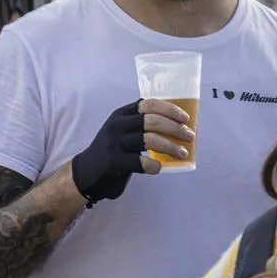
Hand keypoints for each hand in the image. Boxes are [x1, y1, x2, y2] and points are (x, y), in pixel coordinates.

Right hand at [69, 99, 193, 202]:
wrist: (86, 173)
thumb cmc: (113, 150)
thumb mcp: (123, 131)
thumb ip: (142, 125)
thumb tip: (179, 127)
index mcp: (122, 115)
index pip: (148, 104)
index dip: (170, 109)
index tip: (185, 118)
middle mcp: (117, 126)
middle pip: (152, 121)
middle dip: (175, 128)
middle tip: (189, 137)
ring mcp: (115, 144)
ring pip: (149, 140)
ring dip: (171, 146)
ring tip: (182, 153)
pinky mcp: (114, 162)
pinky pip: (140, 162)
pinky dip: (154, 165)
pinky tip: (159, 167)